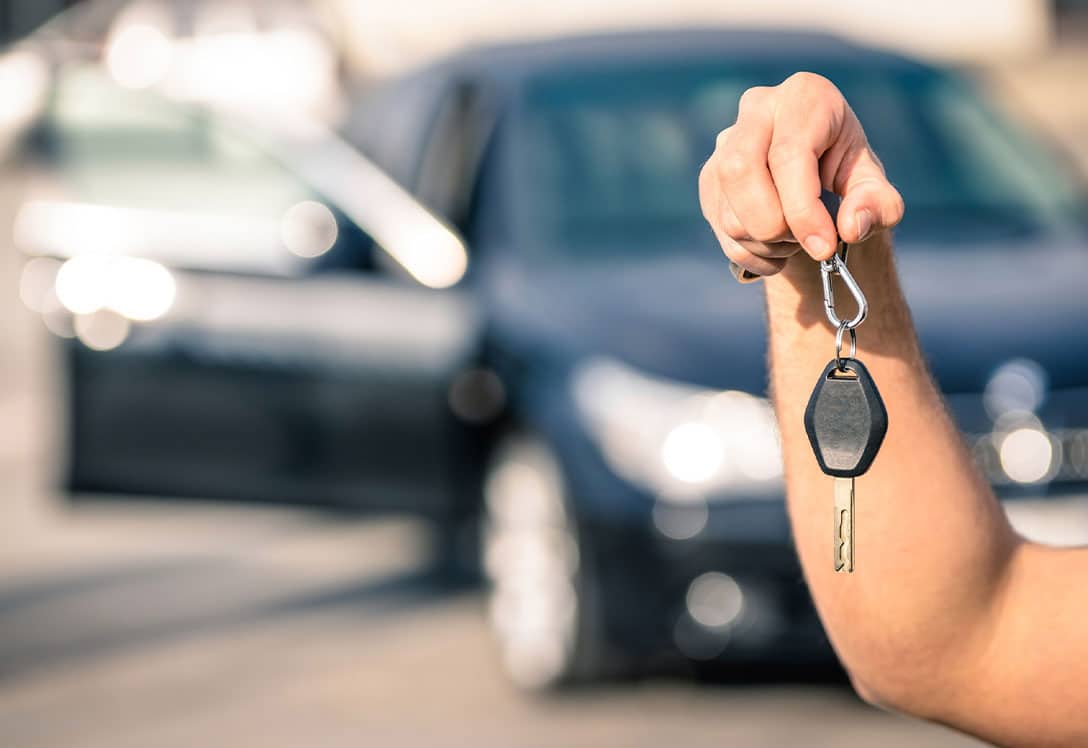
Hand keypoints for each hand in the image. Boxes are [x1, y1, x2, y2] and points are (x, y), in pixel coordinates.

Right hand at [699, 72, 903, 277]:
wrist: (815, 173)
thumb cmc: (846, 173)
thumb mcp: (874, 186)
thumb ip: (878, 205)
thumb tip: (850, 227)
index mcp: (804, 97)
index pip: (788, 154)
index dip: (803, 210)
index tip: (823, 247)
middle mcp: (757, 109)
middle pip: (741, 171)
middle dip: (772, 225)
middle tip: (804, 244)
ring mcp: (725, 143)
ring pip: (728, 209)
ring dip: (765, 244)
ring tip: (795, 241)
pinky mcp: (709, 177)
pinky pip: (721, 228)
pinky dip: (751, 253)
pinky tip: (776, 248)